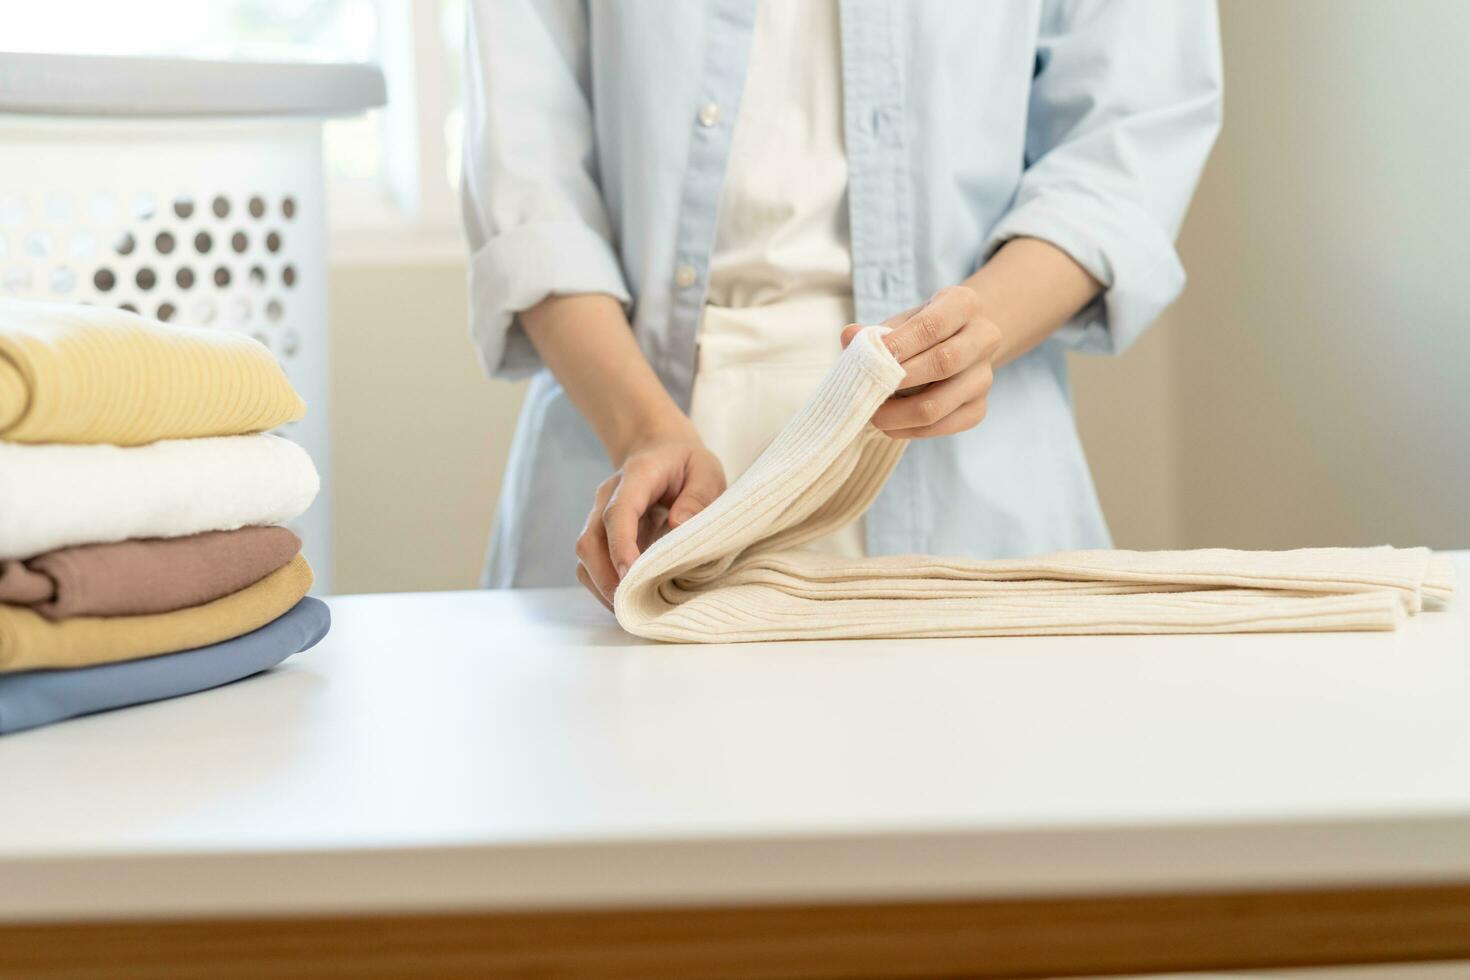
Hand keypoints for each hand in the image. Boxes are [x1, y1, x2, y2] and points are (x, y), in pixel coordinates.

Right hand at [575, 428, 725, 610]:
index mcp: (636, 476)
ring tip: (631, 610)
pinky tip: (627, 600)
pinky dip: (603, 586)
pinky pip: (590, 565)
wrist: (659, 452)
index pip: (617, 513)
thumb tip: (678, 526)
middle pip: (591, 540)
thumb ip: (699, 495)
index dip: (620, 545)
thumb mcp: (706, 470)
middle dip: (606, 577)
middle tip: (633, 606)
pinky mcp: (600, 536)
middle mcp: (607, 497)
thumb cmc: (687, 465)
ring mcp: (599, 517)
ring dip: (603, 586)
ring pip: (585, 556)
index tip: (630, 574)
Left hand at [840, 285, 1002, 438]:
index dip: (899, 344)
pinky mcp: (979, 408)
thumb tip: (849, 337)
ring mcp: (984, 377)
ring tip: (873, 414)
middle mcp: (984, 338)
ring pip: (940, 403)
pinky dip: (911, 430)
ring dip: (899, 414)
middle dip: (898, 381)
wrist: (957, 344)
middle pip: (943, 363)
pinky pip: (943, 426)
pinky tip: (891, 425)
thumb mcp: (900, 322)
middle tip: (866, 392)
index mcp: (964, 304)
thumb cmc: (919, 332)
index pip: (933, 325)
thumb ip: (874, 332)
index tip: (869, 359)